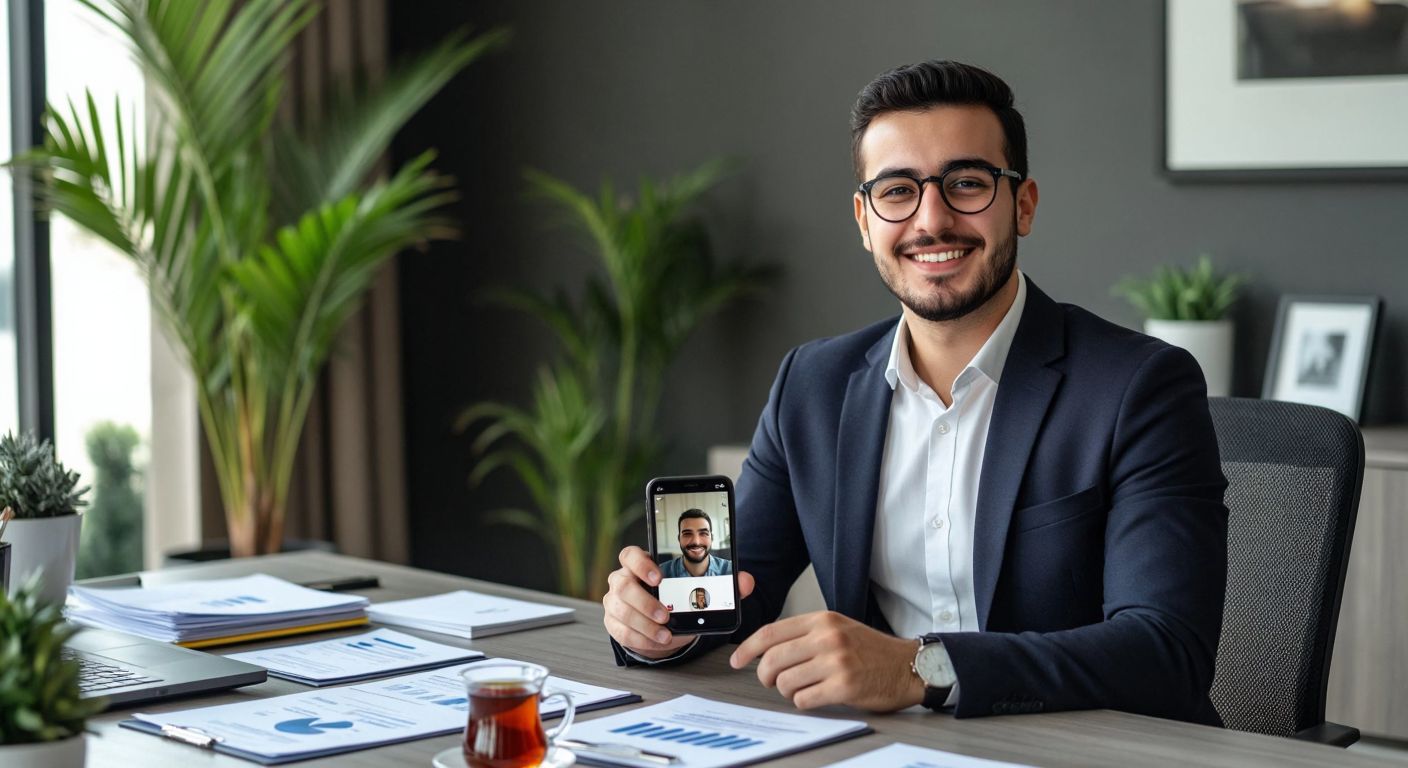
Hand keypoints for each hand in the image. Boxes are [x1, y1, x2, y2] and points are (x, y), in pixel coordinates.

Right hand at [602, 545, 754, 658]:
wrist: (662, 623)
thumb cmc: (677, 598)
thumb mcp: (698, 589)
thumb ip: (723, 583)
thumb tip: (745, 581)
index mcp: (639, 564)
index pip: (630, 555)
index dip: (641, 564)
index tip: (659, 577)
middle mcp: (622, 580)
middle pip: (623, 585)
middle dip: (645, 602)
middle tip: (666, 615)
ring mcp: (614, 603)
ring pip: (621, 611)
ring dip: (644, 625)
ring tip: (665, 634)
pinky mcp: (613, 624)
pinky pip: (621, 632)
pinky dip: (641, 639)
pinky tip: (658, 642)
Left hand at [729, 611, 923, 710]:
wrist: (907, 666)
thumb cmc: (871, 650)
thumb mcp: (837, 629)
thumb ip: (805, 635)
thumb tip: (766, 651)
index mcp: (822, 620)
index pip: (771, 632)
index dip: (748, 648)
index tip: (737, 659)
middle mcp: (827, 637)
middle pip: (773, 659)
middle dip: (765, 675)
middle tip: (771, 681)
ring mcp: (836, 662)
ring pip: (785, 681)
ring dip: (787, 690)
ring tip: (803, 687)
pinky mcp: (844, 687)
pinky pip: (803, 699)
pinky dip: (803, 702)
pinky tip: (816, 696)